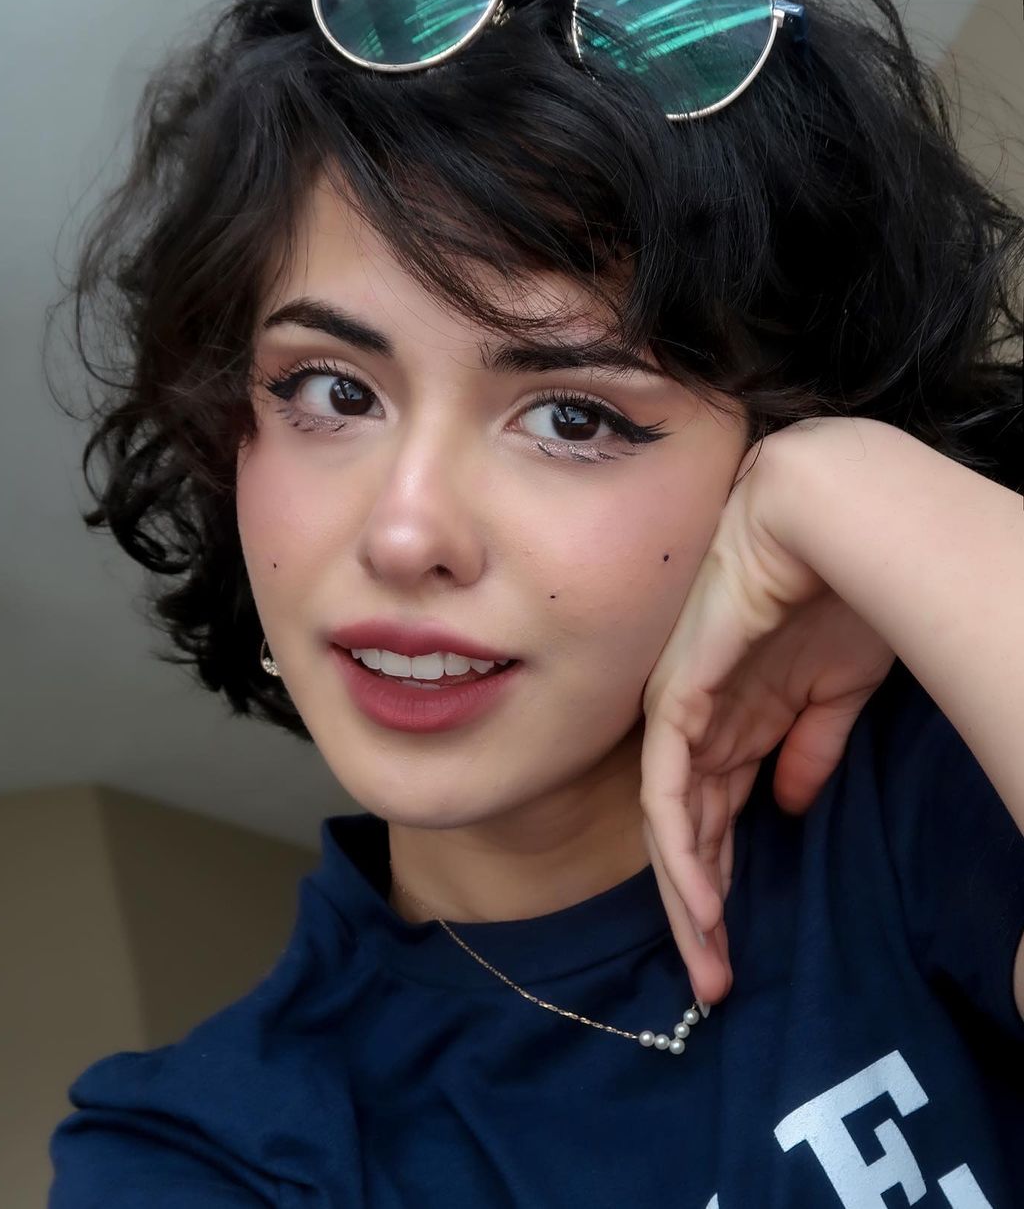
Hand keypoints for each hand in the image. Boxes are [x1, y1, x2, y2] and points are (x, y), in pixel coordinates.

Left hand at [640, 424, 896, 1005]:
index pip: (716, 815)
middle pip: (687, 831)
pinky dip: (682, 846)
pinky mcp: (676, 698)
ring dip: (687, 894)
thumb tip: (791, 803)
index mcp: (734, 723)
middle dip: (699, 907)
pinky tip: (699, 900)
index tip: (733, 944)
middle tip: (713, 977)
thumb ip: (808, 746)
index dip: (723, 879)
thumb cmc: (834, 593)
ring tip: (707, 960)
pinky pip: (666, 787)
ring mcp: (680, 712)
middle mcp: (698, 725)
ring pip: (668, 822)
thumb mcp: (833, 691)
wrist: (828, 524)